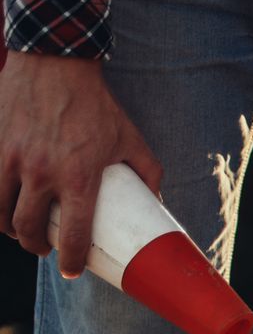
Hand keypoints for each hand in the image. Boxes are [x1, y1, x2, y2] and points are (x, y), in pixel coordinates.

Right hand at [0, 53, 163, 277]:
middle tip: (45, 250)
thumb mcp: (131, 139)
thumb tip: (157, 200)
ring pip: (0, 212)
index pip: (74, 236)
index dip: (72, 262)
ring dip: (10, 230)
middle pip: (29, 229)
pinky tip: (2, 206)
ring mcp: (12, 158)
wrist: (54, 62)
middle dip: (37, 248)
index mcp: (79, 178)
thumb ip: (148, 172)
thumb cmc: (96, 104)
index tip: (72, 271)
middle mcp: (42, 172)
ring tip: (21, 231)